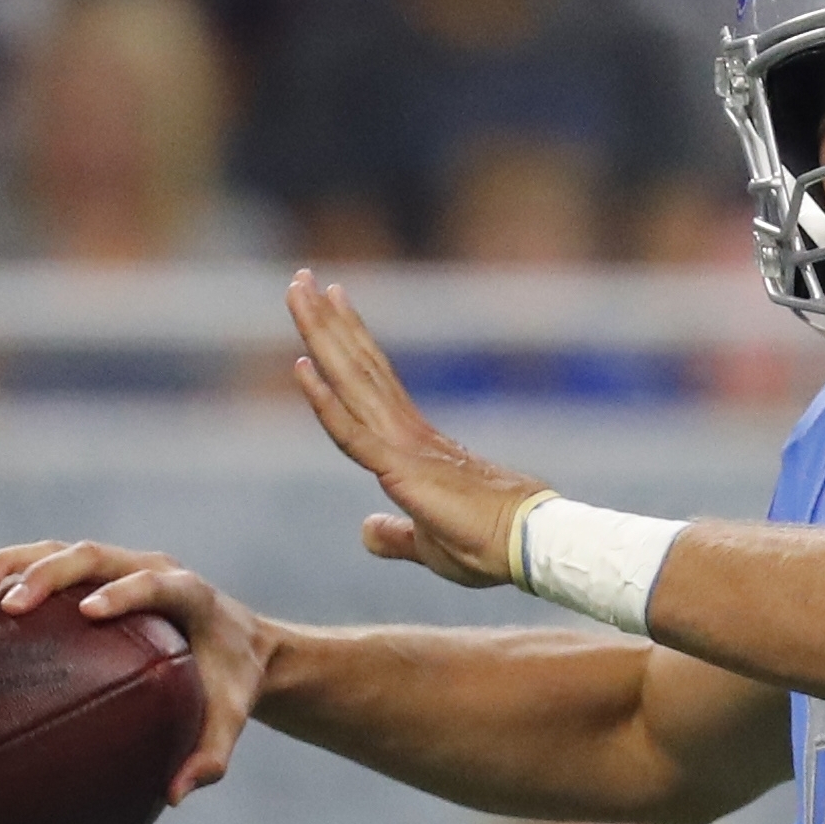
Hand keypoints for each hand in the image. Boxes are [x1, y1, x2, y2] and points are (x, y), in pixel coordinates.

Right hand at [0, 540, 275, 804]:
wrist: (239, 645)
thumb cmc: (230, 685)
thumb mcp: (229, 720)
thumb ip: (210, 755)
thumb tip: (175, 796)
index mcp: (191, 596)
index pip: (155, 584)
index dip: (125, 591)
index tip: (89, 611)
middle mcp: (152, 568)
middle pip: (94, 555)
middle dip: (49, 573)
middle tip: (10, 605)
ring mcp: (121, 565)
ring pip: (62, 551)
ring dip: (15, 565)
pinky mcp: (98, 572)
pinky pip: (47, 565)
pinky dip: (7, 575)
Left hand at [285, 269, 548, 586]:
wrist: (526, 546)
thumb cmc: (487, 545)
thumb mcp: (428, 543)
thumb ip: (395, 535)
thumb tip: (366, 529)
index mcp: (411, 445)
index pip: (370, 382)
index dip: (347, 342)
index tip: (330, 303)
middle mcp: (404, 432)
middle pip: (356, 366)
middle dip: (326, 321)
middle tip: (302, 278)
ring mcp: (402, 445)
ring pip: (350, 381)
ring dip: (321, 334)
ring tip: (298, 289)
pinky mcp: (401, 468)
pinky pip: (352, 432)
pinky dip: (323, 400)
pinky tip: (300, 365)